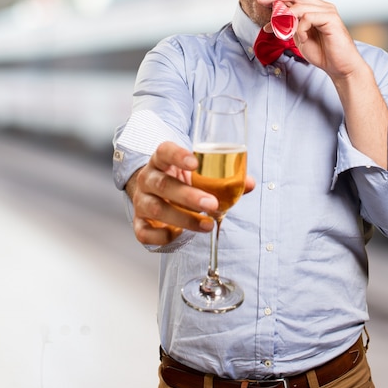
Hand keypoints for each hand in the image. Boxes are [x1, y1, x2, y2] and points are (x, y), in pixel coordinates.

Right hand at [127, 141, 254, 245]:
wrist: (152, 192)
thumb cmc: (180, 180)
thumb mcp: (197, 174)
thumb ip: (222, 178)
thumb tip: (248, 183)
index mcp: (161, 161)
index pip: (164, 151)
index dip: (178, 155)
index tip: (196, 162)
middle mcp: (147, 179)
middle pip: (163, 184)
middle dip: (189, 196)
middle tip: (212, 203)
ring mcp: (141, 201)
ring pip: (156, 209)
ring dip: (184, 218)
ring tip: (207, 225)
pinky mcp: (138, 222)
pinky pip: (144, 233)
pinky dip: (163, 236)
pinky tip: (180, 235)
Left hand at [258, 0, 360, 78]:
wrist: (340, 67)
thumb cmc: (323, 53)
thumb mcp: (299, 37)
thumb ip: (289, 27)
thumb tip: (271, 21)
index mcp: (315, 8)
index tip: (261, 0)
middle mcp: (322, 6)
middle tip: (261, 1)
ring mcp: (328, 11)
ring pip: (300, 6)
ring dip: (286, 20)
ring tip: (283, 33)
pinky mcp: (331, 19)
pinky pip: (308, 17)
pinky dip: (300, 29)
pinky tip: (302, 39)